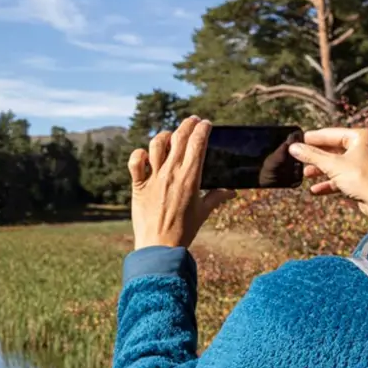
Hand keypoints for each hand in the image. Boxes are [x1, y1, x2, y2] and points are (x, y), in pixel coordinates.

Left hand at [128, 116, 235, 249]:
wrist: (159, 247)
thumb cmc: (184, 231)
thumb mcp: (203, 212)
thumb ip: (216, 197)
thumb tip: (232, 192)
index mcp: (190, 178)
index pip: (197, 143)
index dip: (202, 129)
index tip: (206, 124)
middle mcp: (171, 173)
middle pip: (179, 138)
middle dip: (187, 125)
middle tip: (192, 121)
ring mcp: (153, 178)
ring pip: (156, 144)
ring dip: (165, 136)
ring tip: (171, 136)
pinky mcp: (138, 185)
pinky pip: (135, 162)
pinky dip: (139, 154)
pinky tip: (145, 156)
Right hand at [287, 127, 367, 222]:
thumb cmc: (361, 179)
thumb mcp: (332, 165)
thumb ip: (312, 155)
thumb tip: (293, 147)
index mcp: (361, 136)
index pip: (331, 134)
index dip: (312, 138)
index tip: (297, 140)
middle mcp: (365, 146)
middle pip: (334, 149)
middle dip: (316, 157)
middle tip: (299, 157)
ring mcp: (365, 162)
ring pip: (338, 163)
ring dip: (321, 170)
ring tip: (305, 174)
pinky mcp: (364, 177)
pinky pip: (344, 176)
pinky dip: (330, 182)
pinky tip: (315, 190)